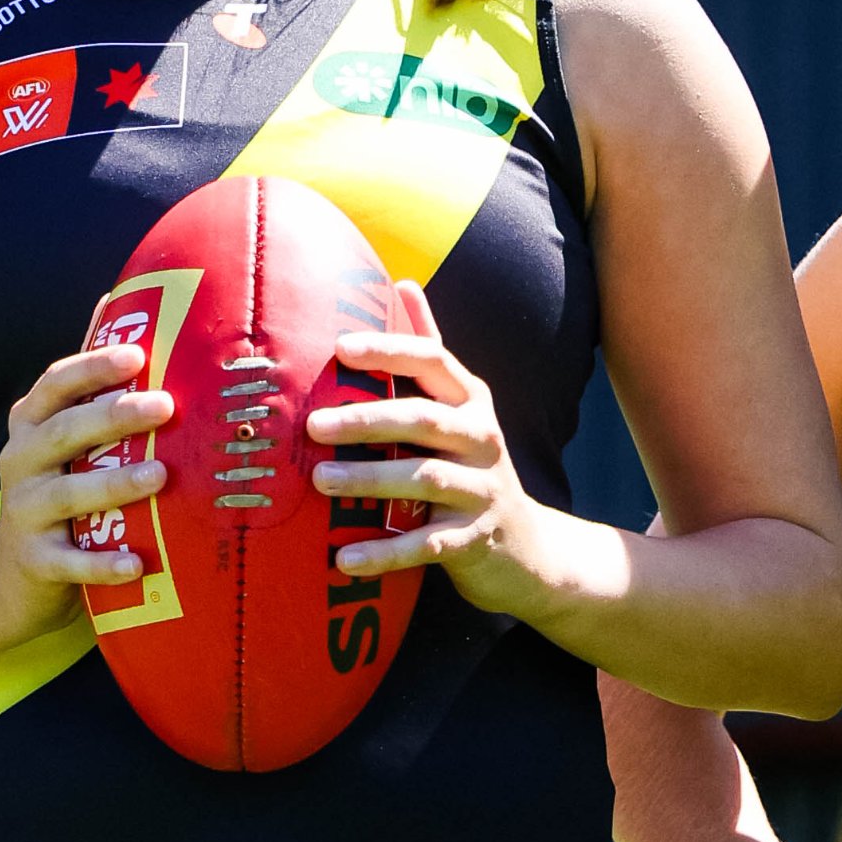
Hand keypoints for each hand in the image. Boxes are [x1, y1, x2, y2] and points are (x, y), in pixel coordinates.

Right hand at [0, 341, 174, 634]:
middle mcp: (20, 462)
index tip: (137, 356)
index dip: (93, 368)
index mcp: (31, 424)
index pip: (56, 384)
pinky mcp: (35, 560)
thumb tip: (115, 298)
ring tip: (160, 476)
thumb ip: (88, 379)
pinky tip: (136, 562)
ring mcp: (24, 512)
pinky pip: (70, 562)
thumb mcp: (63, 433)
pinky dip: (102, 564)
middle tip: (165, 406)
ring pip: (68, 495)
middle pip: (64, 432)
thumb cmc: (59, 485)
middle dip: (113, 416)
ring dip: (115, 484)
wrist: (17, 573)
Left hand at [308, 284, 539, 614]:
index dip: (389, 352)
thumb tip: (405, 281)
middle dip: (367, 418)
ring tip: (320, 480)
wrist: (529, 550)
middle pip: (423, 420)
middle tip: (313, 425)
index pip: (433, 361)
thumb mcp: (460, 408)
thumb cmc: (473, 467)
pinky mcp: (473, 541)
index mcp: (471, 401)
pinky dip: (384, 552)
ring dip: (369, 480)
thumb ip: (429, 353)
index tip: (339, 348)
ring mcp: (481, 491)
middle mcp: (481, 440)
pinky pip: (425, 545)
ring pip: (423, 479)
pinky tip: (343, 559)